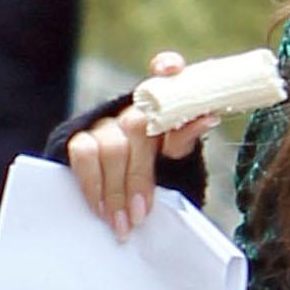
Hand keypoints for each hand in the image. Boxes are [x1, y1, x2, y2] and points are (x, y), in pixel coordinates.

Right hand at [65, 51, 211, 238]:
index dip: (167, 66)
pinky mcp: (81, 139)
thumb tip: (208, 116)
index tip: (171, 69)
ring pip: (110, 146)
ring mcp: (106, 124)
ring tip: (123, 223)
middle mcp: (133, 111)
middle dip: (138, 175)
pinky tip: (101, 209)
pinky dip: (92, 185)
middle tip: (141, 214)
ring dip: (116, 189)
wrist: (125, 203)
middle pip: (136, 126)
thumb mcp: (179, 163)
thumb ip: (186, 138)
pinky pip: (82, 154)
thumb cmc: (161, 179)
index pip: (166, 74)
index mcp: (164, 110)